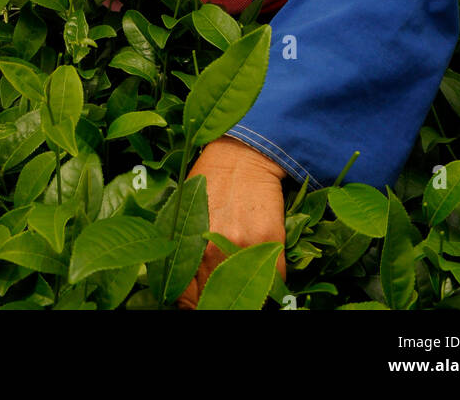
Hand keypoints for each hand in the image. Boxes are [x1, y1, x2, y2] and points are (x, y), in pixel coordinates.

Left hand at [177, 136, 286, 309]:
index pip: (188, 298)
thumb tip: (185, 289)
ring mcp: (242, 247)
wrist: (241, 153)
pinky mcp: (269, 240)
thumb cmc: (210, 179)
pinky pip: (274, 279)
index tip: (203, 304)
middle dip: (221, 302)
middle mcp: (212, 251)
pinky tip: (266, 275)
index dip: (197, 306)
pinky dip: (271, 283)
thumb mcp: (186, 212)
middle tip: (226, 297)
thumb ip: (185, 250)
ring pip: (246, 293)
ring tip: (246, 287)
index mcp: (188, 245)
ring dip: (247, 295)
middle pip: (217, 299)